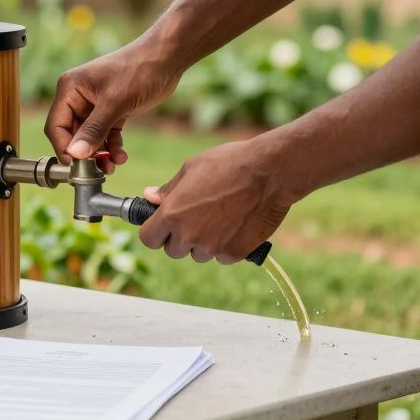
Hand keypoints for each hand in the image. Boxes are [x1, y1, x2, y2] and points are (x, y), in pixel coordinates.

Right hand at [45, 43, 180, 170]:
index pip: (56, 125)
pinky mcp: (112, 111)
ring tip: (112, 166)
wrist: (166, 59)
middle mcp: (78, 97)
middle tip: (97, 170)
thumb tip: (75, 154)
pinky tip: (120, 156)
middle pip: (71, 134)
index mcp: (70, 89)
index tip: (76, 165)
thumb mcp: (115, 103)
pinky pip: (105, 135)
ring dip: (99, 154)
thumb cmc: (138, 70)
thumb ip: (94, 130)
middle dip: (84, 153)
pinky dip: (111, 147)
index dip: (64, 147)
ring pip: (90, 138)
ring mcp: (95, 105)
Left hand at [139, 137, 301, 263]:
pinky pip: (222, 257)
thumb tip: (149, 197)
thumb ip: (168, 189)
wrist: (270, 172)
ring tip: (221, 217)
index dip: (155, 233)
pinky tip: (237, 223)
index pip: (148, 239)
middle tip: (197, 218)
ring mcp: (212, 247)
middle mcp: (189, 234)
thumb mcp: (192, 168)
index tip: (162, 227)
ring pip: (198, 255)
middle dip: (180, 238)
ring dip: (204, 243)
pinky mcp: (234, 253)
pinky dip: (226, 245)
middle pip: (173, 251)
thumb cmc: (229, 163)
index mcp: (172, 213)